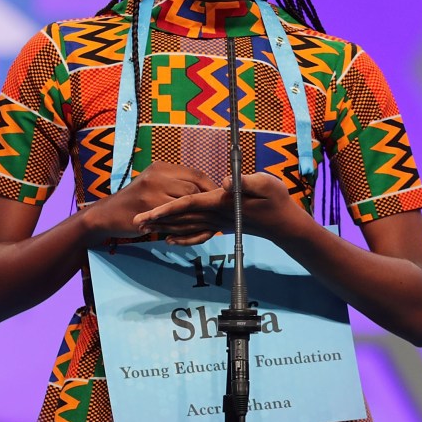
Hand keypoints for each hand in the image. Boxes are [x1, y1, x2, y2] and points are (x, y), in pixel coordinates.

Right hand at [84, 161, 217, 240]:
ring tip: (208, 222)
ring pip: (186, 202)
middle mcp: (157, 175)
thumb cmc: (134, 202)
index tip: (219, 198)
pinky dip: (186, 224)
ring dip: (198, 214)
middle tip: (217, 213)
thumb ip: (174, 184)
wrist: (108, 214)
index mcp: (161, 167)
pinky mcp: (149, 208)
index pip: (195, 174)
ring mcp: (152, 191)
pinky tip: (191, 230)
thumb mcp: (153, 184)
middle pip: (193, 187)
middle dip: (207, 201)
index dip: (210, 187)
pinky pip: (176, 217)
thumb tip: (203, 190)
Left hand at [134, 171, 305, 244]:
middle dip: (157, 219)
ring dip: (165, 226)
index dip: (167, 208)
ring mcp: (218, 222)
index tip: (148, 213)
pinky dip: (182, 237)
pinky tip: (170, 239)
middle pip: (181, 217)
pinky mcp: (222, 225)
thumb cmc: (278, 200)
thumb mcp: (267, 184)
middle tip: (134, 222)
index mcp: (221, 203)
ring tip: (144, 228)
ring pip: (186, 225)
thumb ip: (246, 182)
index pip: (188, 204)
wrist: (286, 225)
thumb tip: (227, 183)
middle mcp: (216, 215)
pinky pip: (198, 233)